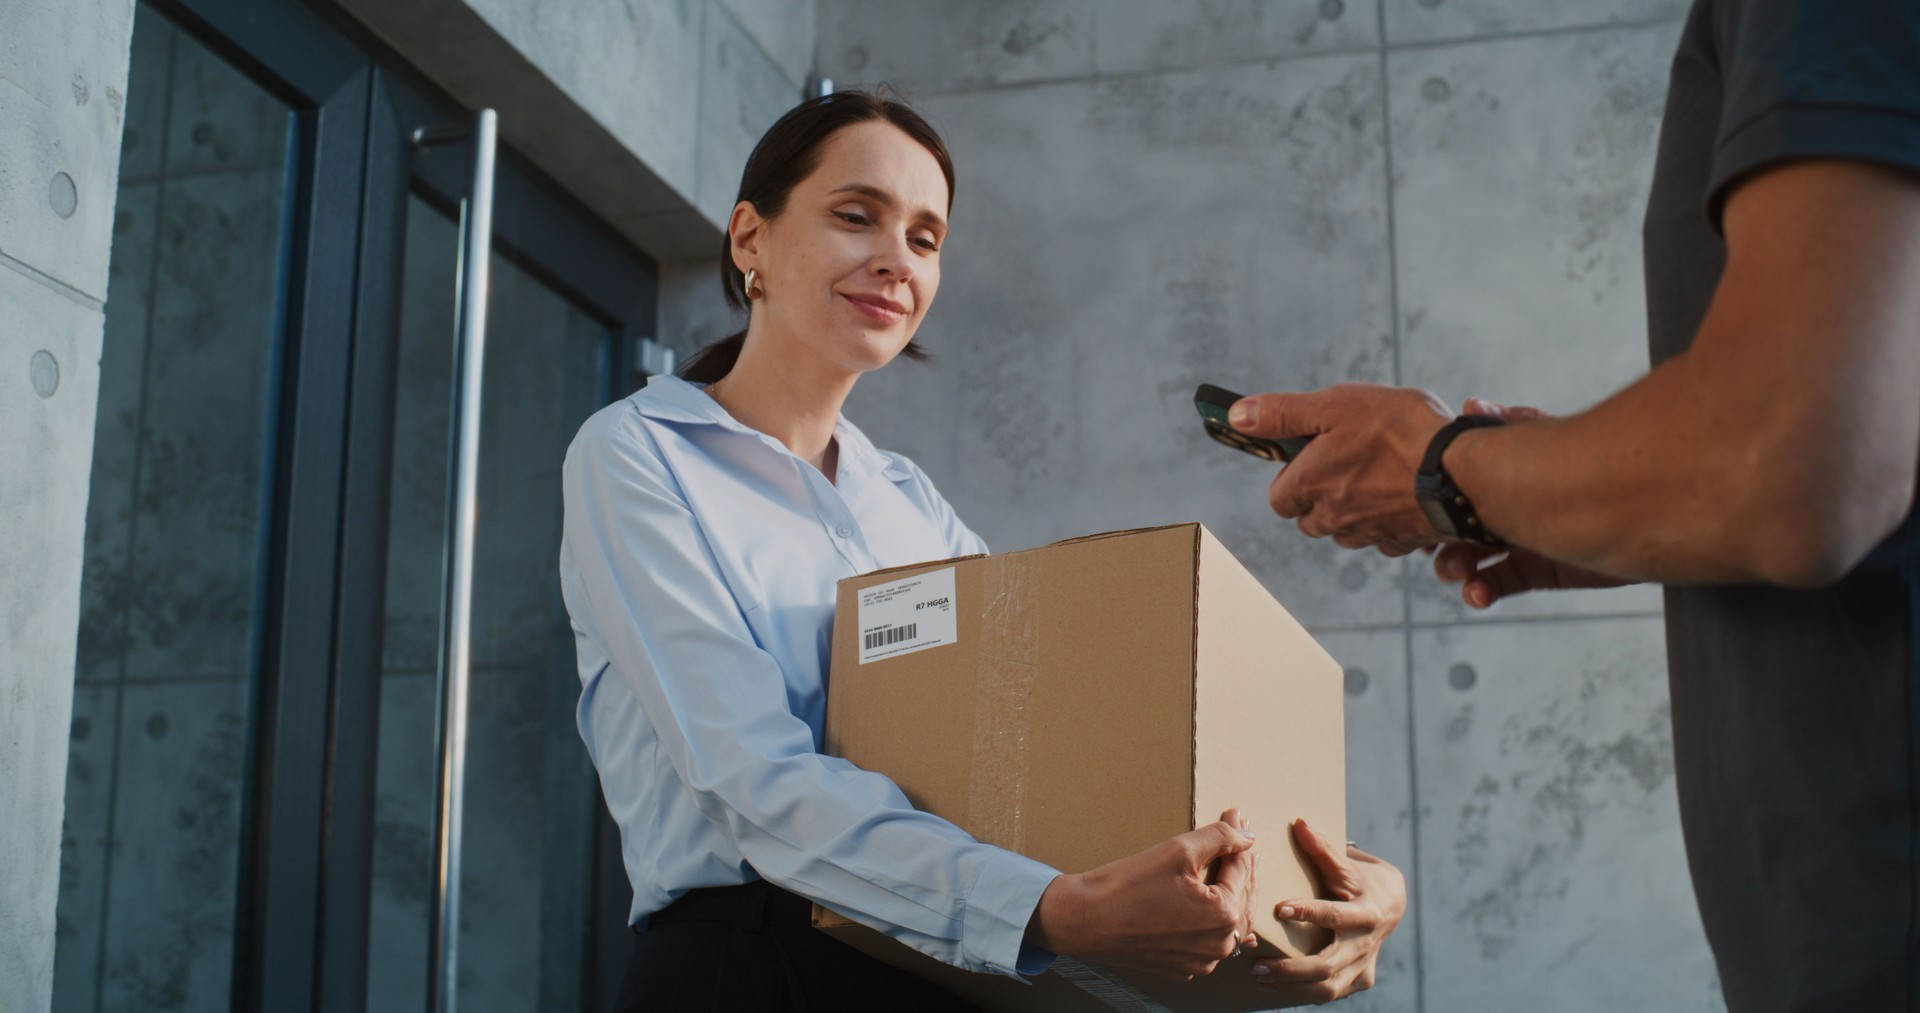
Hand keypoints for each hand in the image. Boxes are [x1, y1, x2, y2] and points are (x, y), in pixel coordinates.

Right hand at [1026, 809, 1258, 978]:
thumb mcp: (1177, 850)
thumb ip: (1218, 839)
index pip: (1241, 871)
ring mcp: (1200, 961)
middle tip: (1242, 844)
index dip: (1240, 842)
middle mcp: (1217, 945)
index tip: (1237, 819)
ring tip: (1235, 873)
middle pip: (1242, 901)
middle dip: (1244, 869)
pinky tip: (1213, 907)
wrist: (1085, 920)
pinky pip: (1208, 943)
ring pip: (1230, 926)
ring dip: (1234, 897)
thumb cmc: (1126, 886)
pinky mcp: (1181, 967)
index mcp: (1223, 916)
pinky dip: (1214, 923)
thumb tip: (1245, 834)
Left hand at [1228, 384, 1453, 554]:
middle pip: (1311, 520)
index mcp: (1311, 485)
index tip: (1310, 459)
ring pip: (1347, 530)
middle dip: (1320, 498)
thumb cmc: (1401, 431)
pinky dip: (1389, 519)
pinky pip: (1385, 536)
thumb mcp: (1335, 404)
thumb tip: (1237, 416)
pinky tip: (1406, 492)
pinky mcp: (1404, 541)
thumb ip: (1283, 413)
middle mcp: (1335, 518)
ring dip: (1354, 510)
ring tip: (1381, 474)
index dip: (1291, 479)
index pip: (1279, 499)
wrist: (1464, 470)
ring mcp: (1369, 533)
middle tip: (1349, 464)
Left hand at [1253, 819, 1405, 1003]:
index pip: (1336, 916)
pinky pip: (1327, 993)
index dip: (1309, 913)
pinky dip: (1298, 992)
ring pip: (1327, 988)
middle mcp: (1366, 945)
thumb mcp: (1348, 865)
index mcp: (1367, 913)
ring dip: (1291, 985)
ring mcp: (1363, 967)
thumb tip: (1300, 823)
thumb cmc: (1363, 880)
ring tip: (1259, 975)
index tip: (1279, 909)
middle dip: (1292, 968)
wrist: (1393, 905)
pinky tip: (1272, 985)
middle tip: (1258, 965)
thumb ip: (1324, 849)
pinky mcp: (1357, 981)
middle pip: (1329, 964)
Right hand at [1429, 398, 1630, 607]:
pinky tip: (1477, 593)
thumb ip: (1507, 422)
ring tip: (1460, 573)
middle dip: (1437, 540)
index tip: (1415, 511)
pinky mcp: (1536, 570)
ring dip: (1455, 568)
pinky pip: (1498, 583)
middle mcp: (1505, 507)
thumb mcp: (1541, 437)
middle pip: (1454, 527)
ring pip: (1470, 560)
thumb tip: (1472, 404)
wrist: (1643, 506)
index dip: (1431, 501)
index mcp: (1498, 473)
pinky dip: (1481, 591)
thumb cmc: (1592, 464)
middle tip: (1434, 550)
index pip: (1454, 487)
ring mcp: (1518, 540)